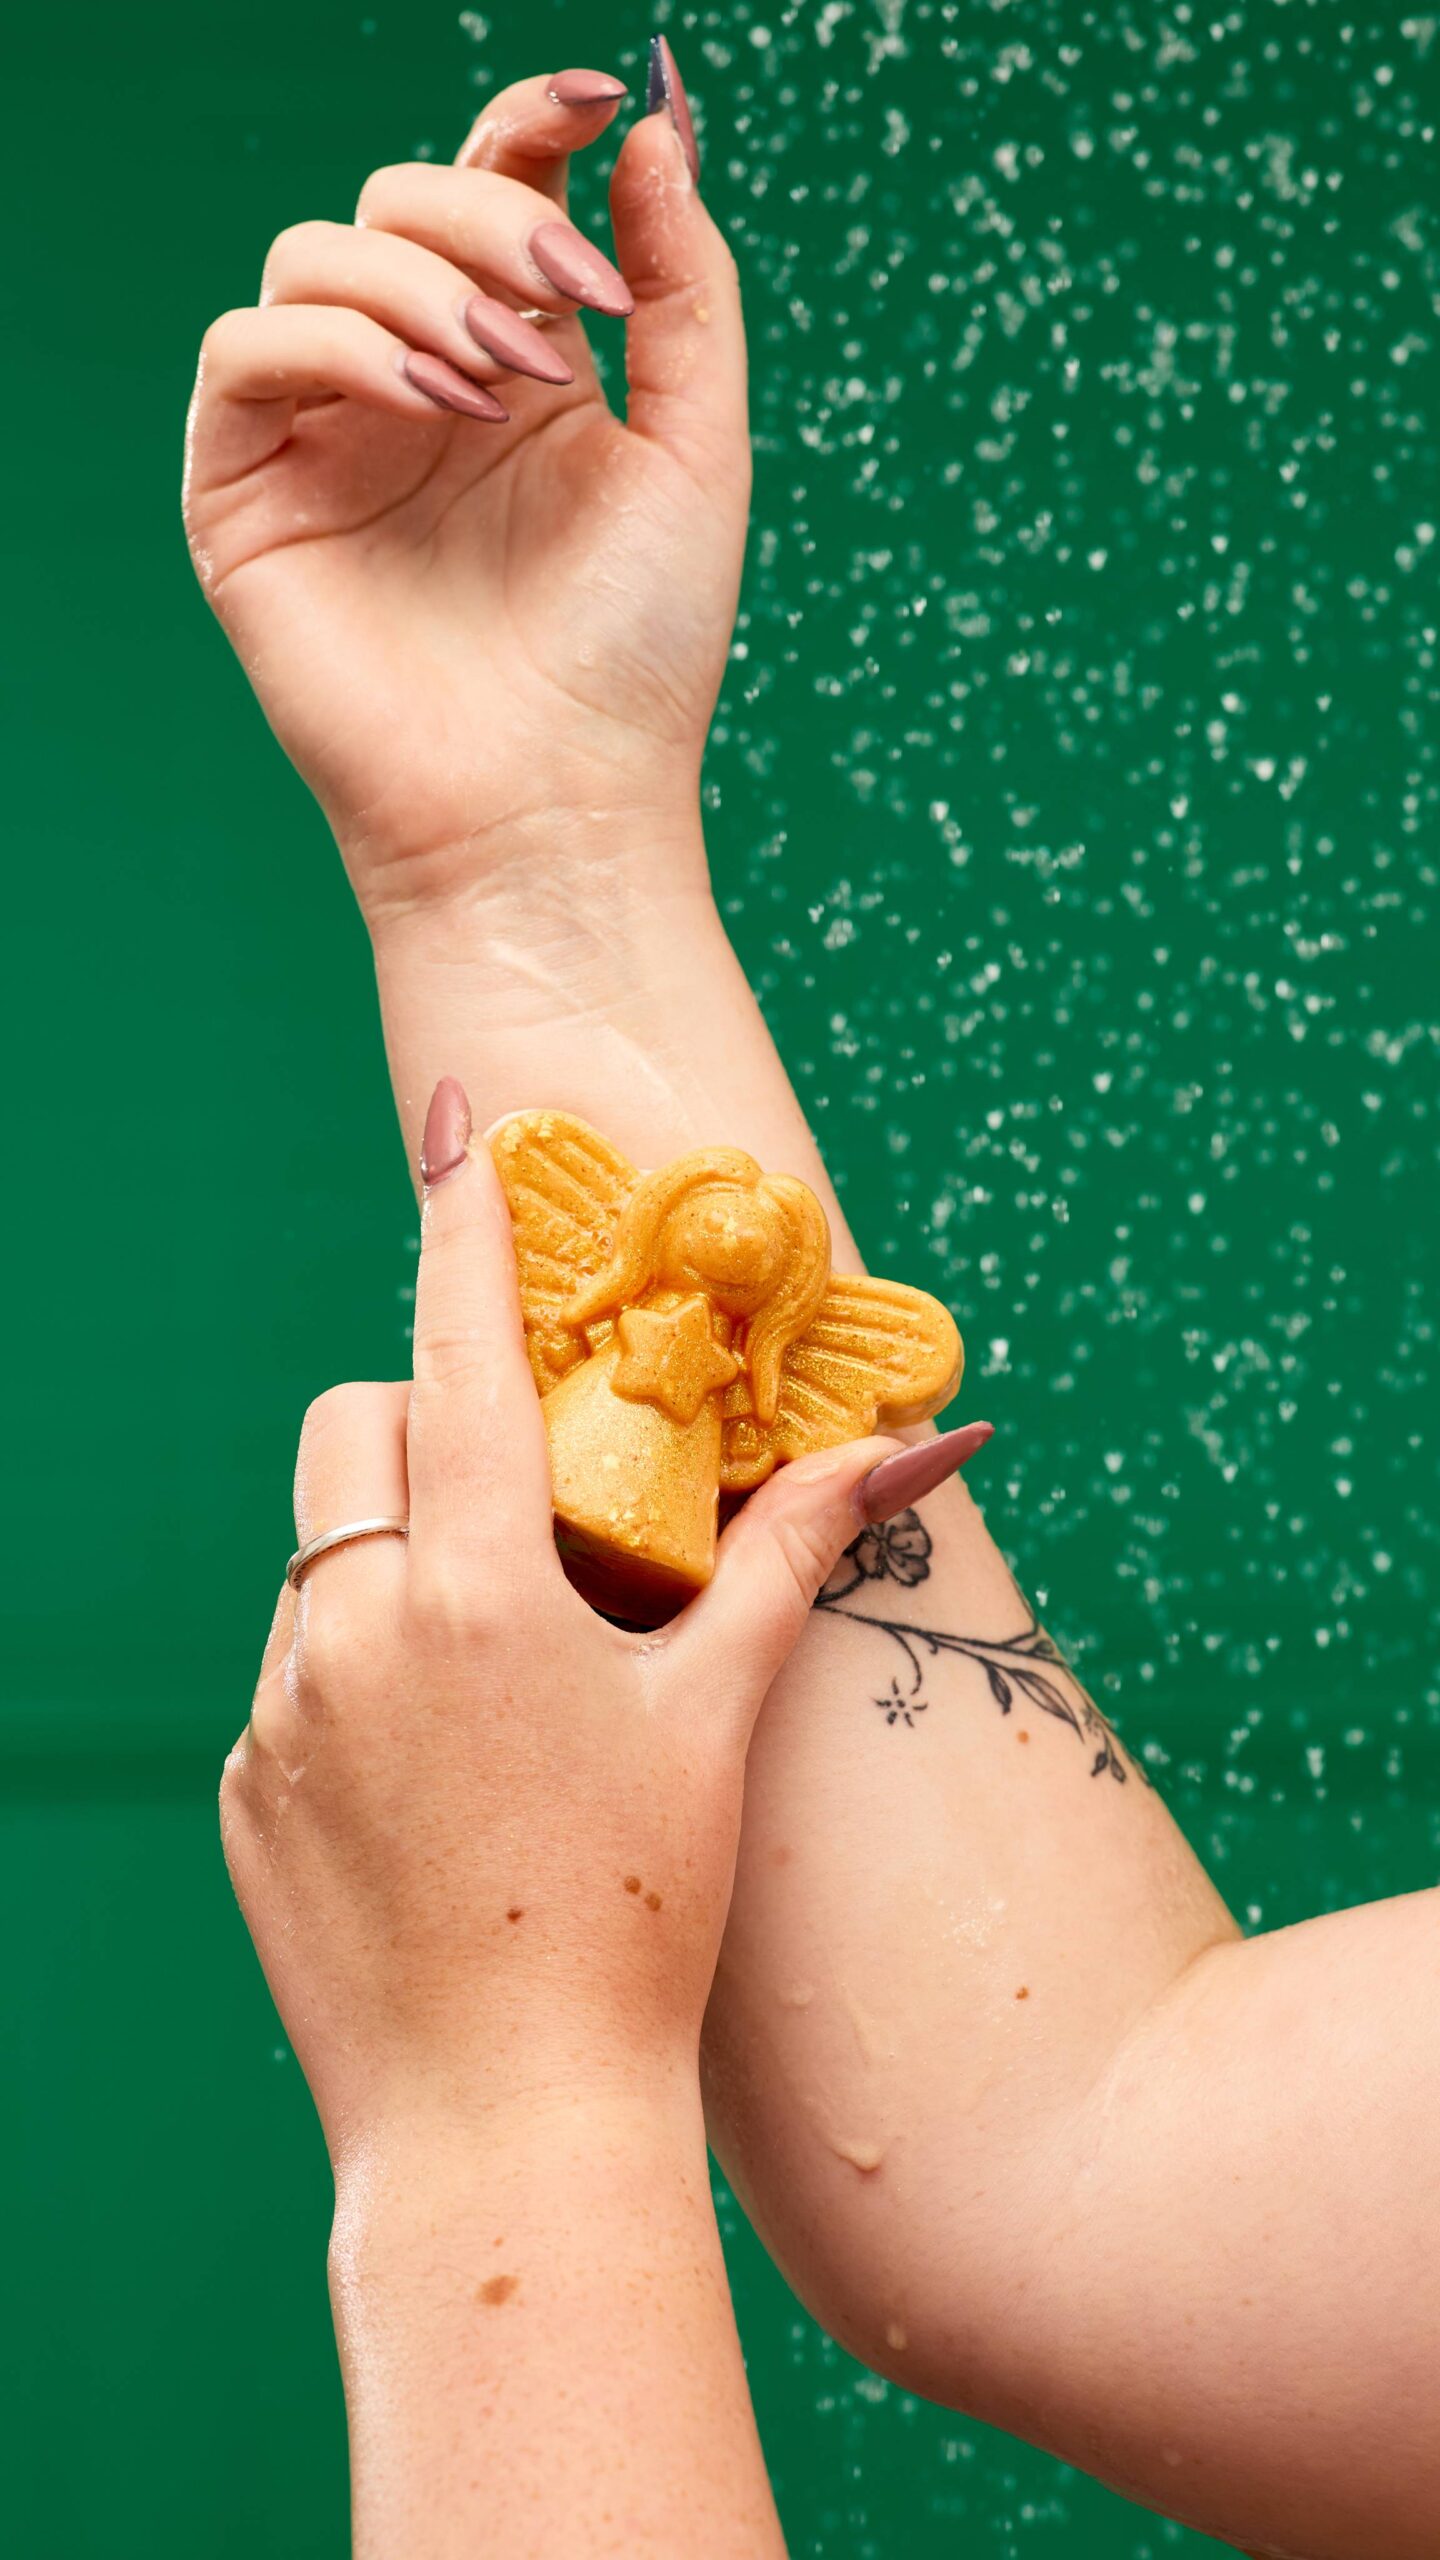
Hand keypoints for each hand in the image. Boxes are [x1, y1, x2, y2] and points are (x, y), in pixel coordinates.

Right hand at [183, 55, 747, 920]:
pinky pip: (245, 351)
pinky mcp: (244, 497)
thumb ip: (688, 287)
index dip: (530, 122)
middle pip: (399, 201)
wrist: (559, 811)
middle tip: (568, 306)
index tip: (597, 95)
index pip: (494, 191)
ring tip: (504, 385)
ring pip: (316, 258)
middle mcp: (417, 391)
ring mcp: (327, 441)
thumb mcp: (699, 452)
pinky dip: (334, 342)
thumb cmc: (635, 661)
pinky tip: (428, 398)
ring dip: (420, 285)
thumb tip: (656, 122)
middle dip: (488, 217)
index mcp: (521, 374)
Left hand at [220, 1079, 921, 2160]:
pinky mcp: (245, 1793)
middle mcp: (351, 1632)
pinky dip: (359, 1669)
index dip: (462, 1229)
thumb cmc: (642, 1915)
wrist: (506, 2124)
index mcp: (476, 1592)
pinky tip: (443, 1779)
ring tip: (496, 1673)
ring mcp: (280, 1716)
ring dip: (396, 1556)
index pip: (455, 1356)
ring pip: (317, 1552)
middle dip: (425, 1422)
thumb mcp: (716, 1718)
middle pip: (354, 1429)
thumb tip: (925, 1445)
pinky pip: (292, 1670)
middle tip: (522, 1506)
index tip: (457, 1129)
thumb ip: (791, 1554)